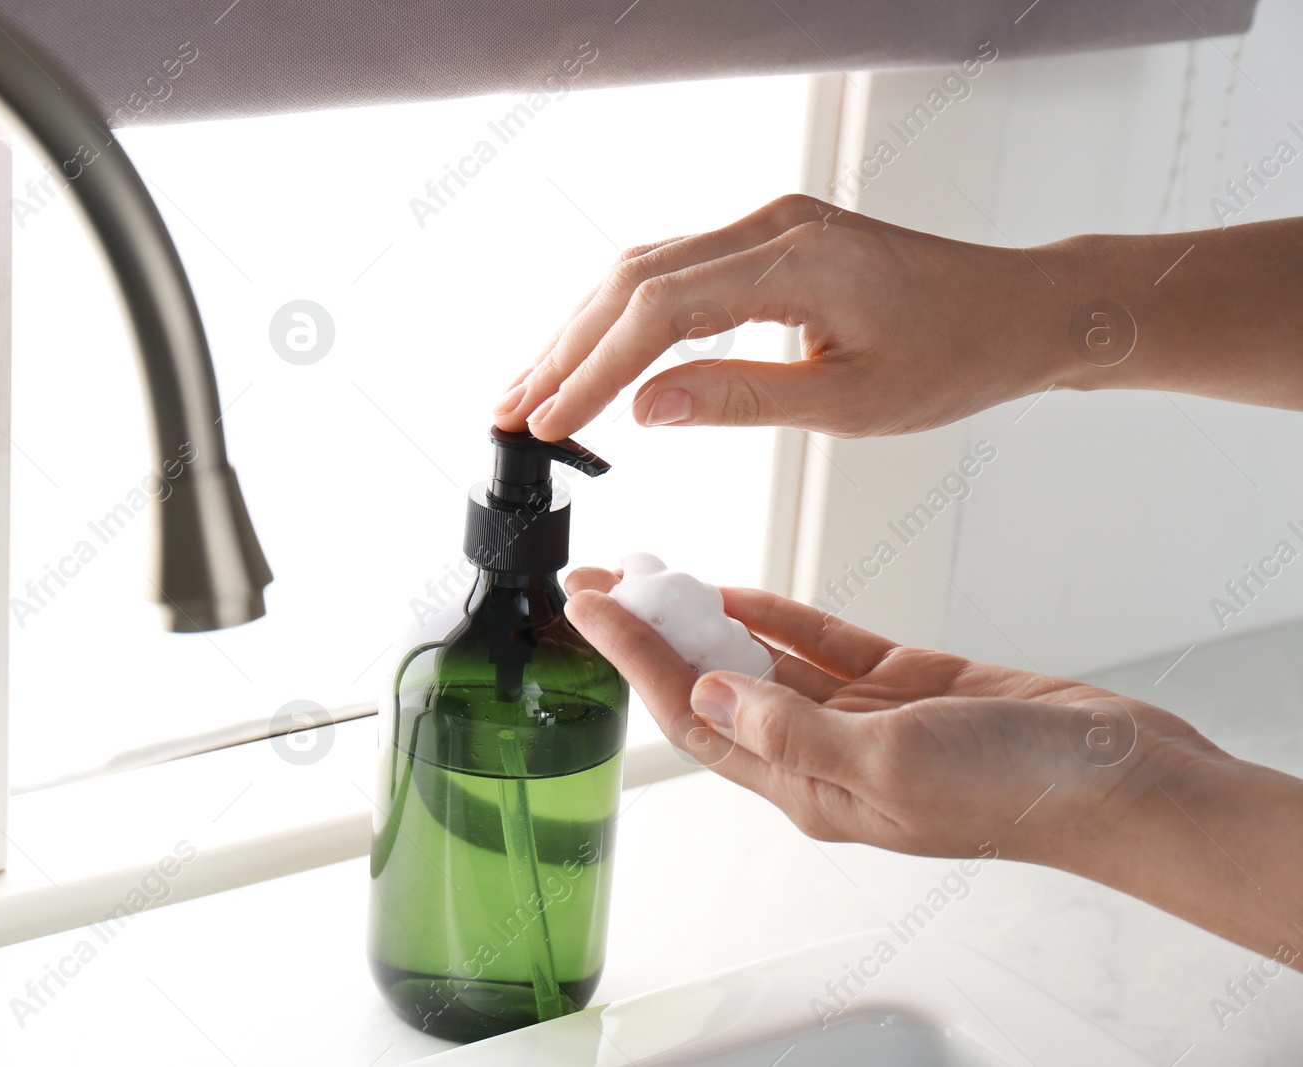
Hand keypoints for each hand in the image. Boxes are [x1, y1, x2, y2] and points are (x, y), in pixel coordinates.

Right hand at [495, 195, 1075, 440]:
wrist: (1016, 310)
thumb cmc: (955, 355)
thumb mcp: (851, 402)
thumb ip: (742, 398)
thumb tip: (645, 407)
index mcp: (794, 262)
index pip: (658, 312)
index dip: (592, 370)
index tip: (549, 424)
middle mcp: (770, 226)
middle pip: (632, 278)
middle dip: (564, 348)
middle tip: (512, 412)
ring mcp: (766, 226)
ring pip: (643, 270)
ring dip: (581, 330)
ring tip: (530, 390)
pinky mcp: (768, 241)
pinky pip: (675, 271)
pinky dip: (622, 317)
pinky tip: (591, 354)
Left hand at [562, 566, 1220, 867]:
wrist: (1117, 778)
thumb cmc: (1016, 788)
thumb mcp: (892, 763)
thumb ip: (793, 732)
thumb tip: (710, 698)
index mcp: (809, 790)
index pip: (695, 718)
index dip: (635, 660)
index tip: (590, 607)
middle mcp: (822, 757)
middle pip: (712, 689)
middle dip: (649, 636)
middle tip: (598, 583)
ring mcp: (860, 720)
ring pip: (759, 663)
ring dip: (704, 620)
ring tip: (650, 577)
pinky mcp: (900, 687)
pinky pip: (818, 647)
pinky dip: (776, 617)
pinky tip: (737, 592)